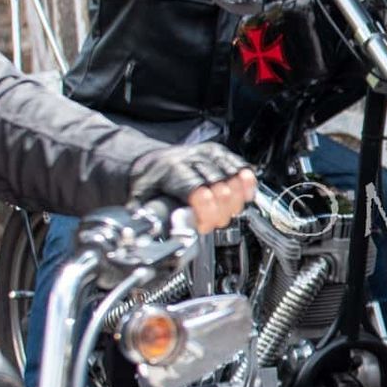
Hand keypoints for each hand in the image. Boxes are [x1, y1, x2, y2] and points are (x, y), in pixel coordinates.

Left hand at [126, 142, 256, 233]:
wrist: (151, 161)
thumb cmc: (149, 183)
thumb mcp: (139, 200)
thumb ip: (148, 217)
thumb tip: (152, 234)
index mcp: (171, 171)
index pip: (196, 190)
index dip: (206, 210)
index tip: (203, 225)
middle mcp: (191, 159)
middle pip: (219, 185)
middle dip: (222, 210)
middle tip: (216, 223)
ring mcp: (207, 154)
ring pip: (233, 175)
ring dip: (236, 198)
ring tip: (231, 211)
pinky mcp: (219, 153)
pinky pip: (241, 165)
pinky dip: (247, 182)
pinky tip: (246, 194)